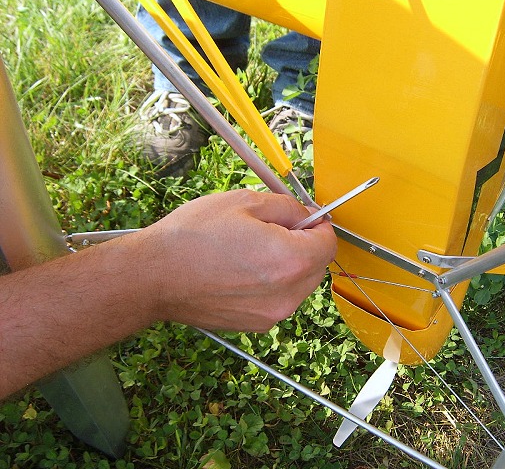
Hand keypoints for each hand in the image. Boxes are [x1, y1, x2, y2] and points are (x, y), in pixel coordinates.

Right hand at [135, 189, 336, 331]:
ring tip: (252, 251)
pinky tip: (242, 271)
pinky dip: (272, 285)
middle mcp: (288, 294)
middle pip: (318, 266)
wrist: (153, 277)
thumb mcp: (244, 201)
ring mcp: (272, 314)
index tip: (305, 217)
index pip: (329, 243)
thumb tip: (307, 215)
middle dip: (305, 245)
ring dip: (290, 266)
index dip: (319, 225)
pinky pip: (280, 300)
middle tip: (274, 230)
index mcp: (290, 261)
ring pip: (300, 285)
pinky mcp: (256, 325)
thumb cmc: (192, 237)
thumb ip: (287, 207)